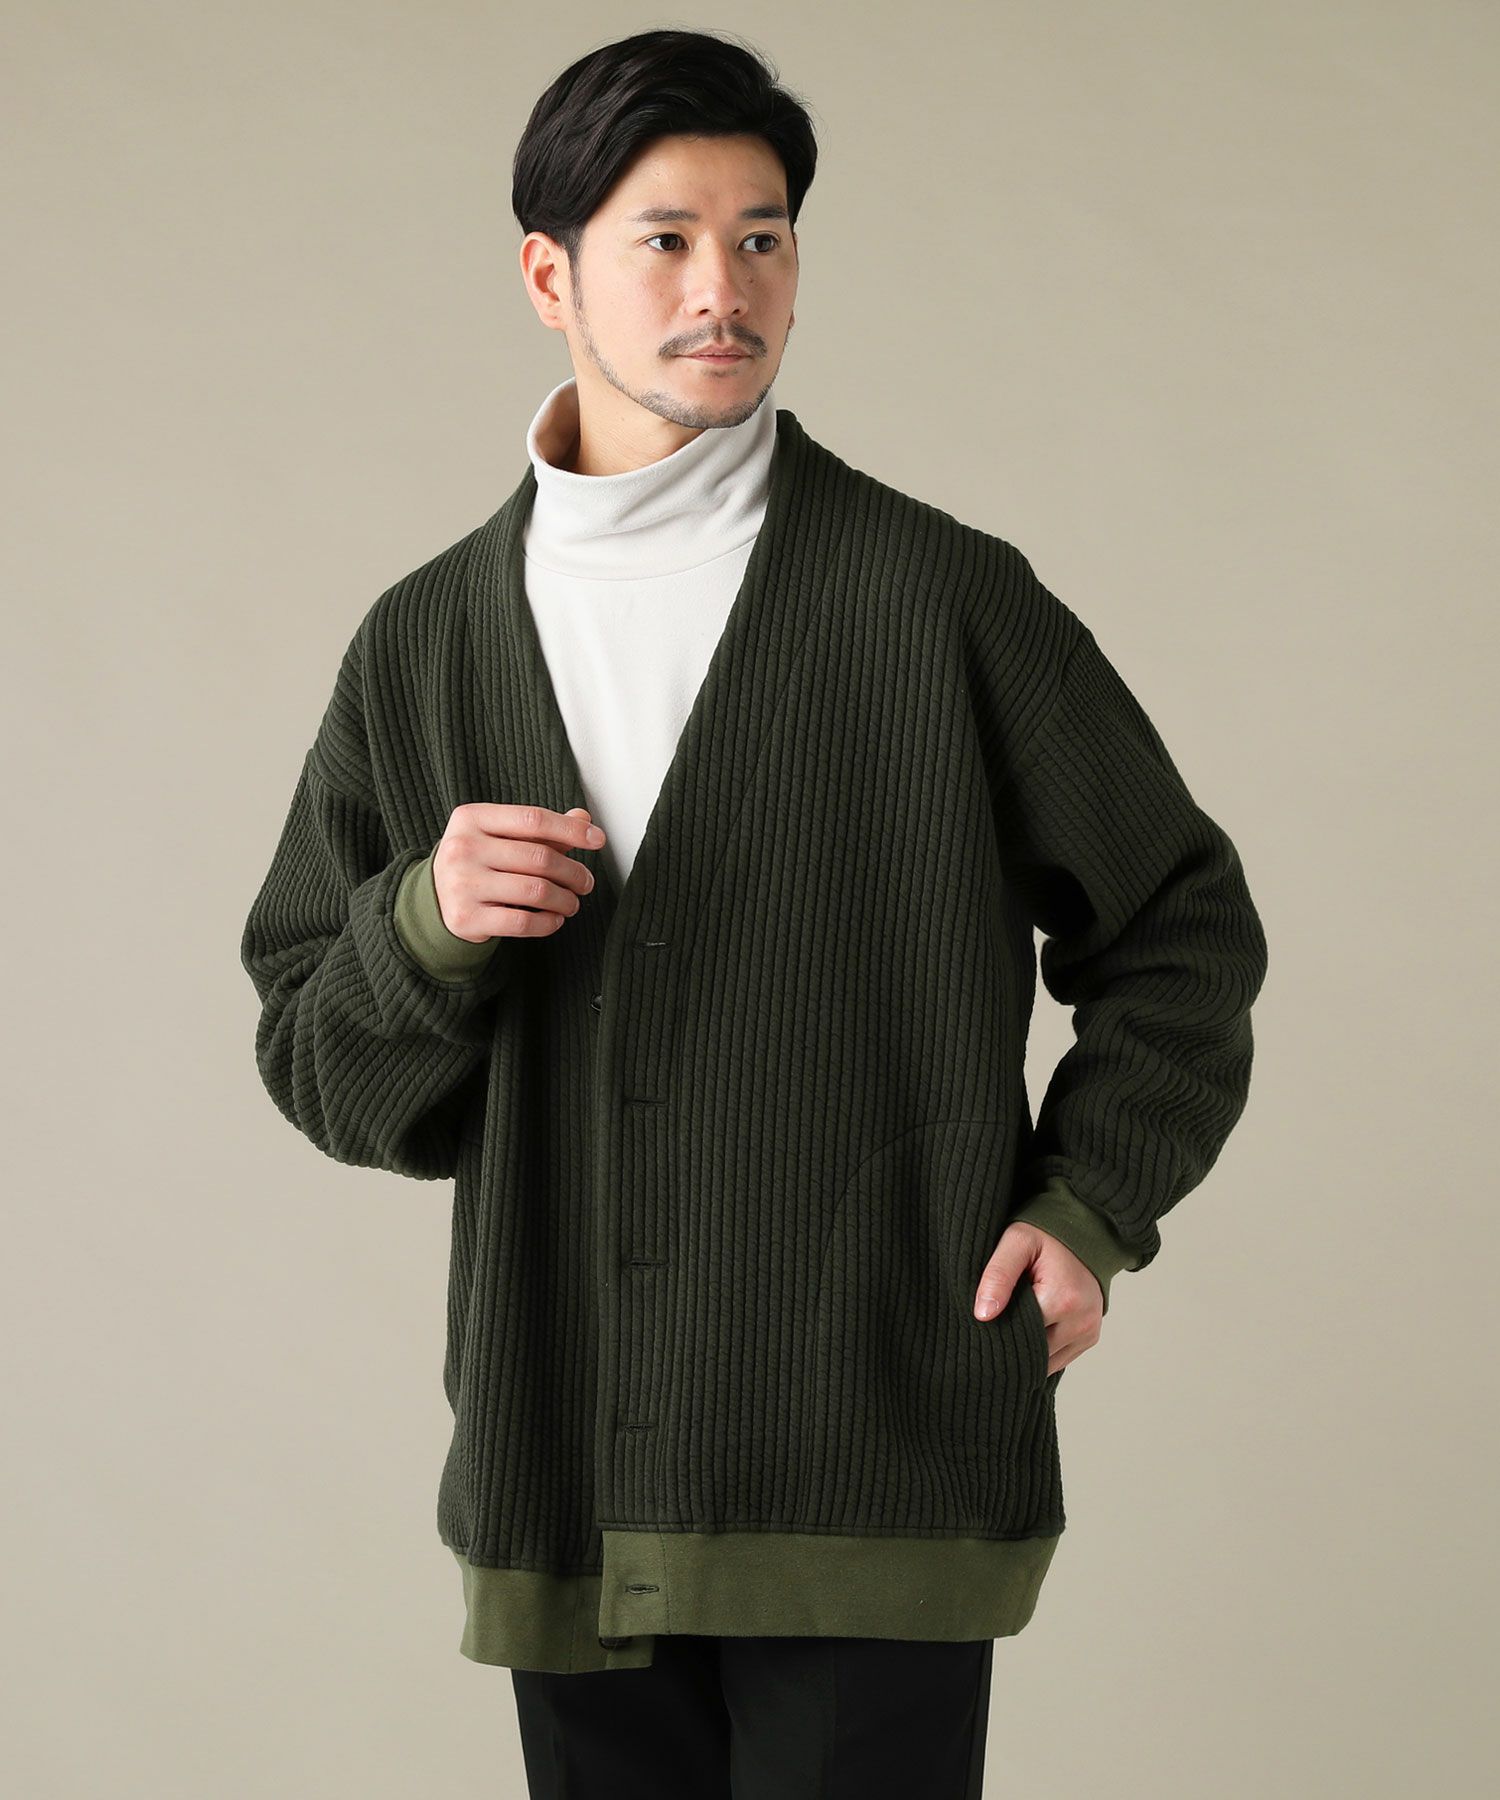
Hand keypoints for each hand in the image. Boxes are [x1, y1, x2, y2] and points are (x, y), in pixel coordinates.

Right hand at [432, 802, 605, 941]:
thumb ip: (541, 829)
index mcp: (472, 818)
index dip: (571, 830)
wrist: (434, 899)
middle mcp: (463, 848)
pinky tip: (555, 918)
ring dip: (565, 899)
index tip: (598, 840)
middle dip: (573, 872)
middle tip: (585, 882)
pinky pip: (523, 922)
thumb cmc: (477, 861)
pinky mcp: (466, 918)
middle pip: (539, 857)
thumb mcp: (500, 835)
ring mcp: (462, 884)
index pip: (533, 819)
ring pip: (536, 890)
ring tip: (572, 902)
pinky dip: (548, 922)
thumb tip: (583, 819)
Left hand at [972, 1223, 1102, 1375]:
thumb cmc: (1046, 1235)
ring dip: (1026, 1351)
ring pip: (1045, 1361)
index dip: (998, 1331)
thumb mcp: (1016, 1242)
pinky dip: (1041, 1350)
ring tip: (1011, 1325)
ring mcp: (1089, 1333)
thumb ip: (998, 1276)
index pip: (1020, 1336)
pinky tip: (1027, 1332)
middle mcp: (1082, 1322)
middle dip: (1011, 1343)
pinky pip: (1059, 1358)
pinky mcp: (1089, 1337)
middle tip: (992, 1325)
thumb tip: (983, 1315)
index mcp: (1063, 1300)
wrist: (1083, 1231)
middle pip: (1034, 1353)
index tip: (983, 1321)